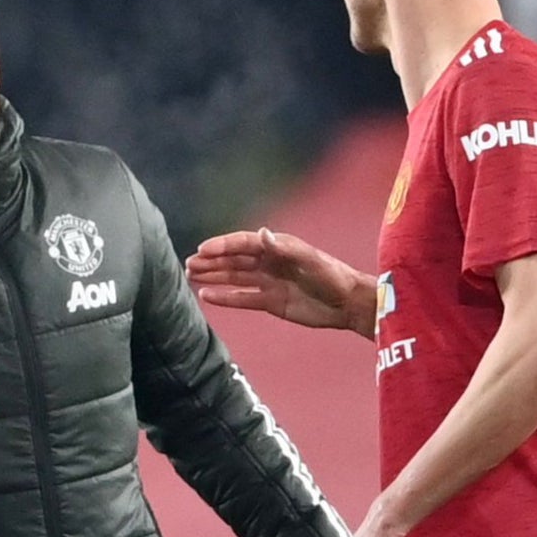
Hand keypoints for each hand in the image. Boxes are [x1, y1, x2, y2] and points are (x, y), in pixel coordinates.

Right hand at [186, 227, 380, 336]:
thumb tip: (261, 233)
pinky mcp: (270, 302)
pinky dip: (225, 297)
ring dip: (213, 276)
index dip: (222, 245)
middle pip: (234, 260)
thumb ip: (284, 248)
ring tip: (190, 275)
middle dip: (211, 260)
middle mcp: (270, 262)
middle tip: (188, 263)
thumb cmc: (333, 277)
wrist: (347, 304)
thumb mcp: (310, 260)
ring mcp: (269, 282)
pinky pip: (242, 298)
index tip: (201, 249)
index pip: (243, 244)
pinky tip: (206, 295)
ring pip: (234, 277)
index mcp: (278, 247)